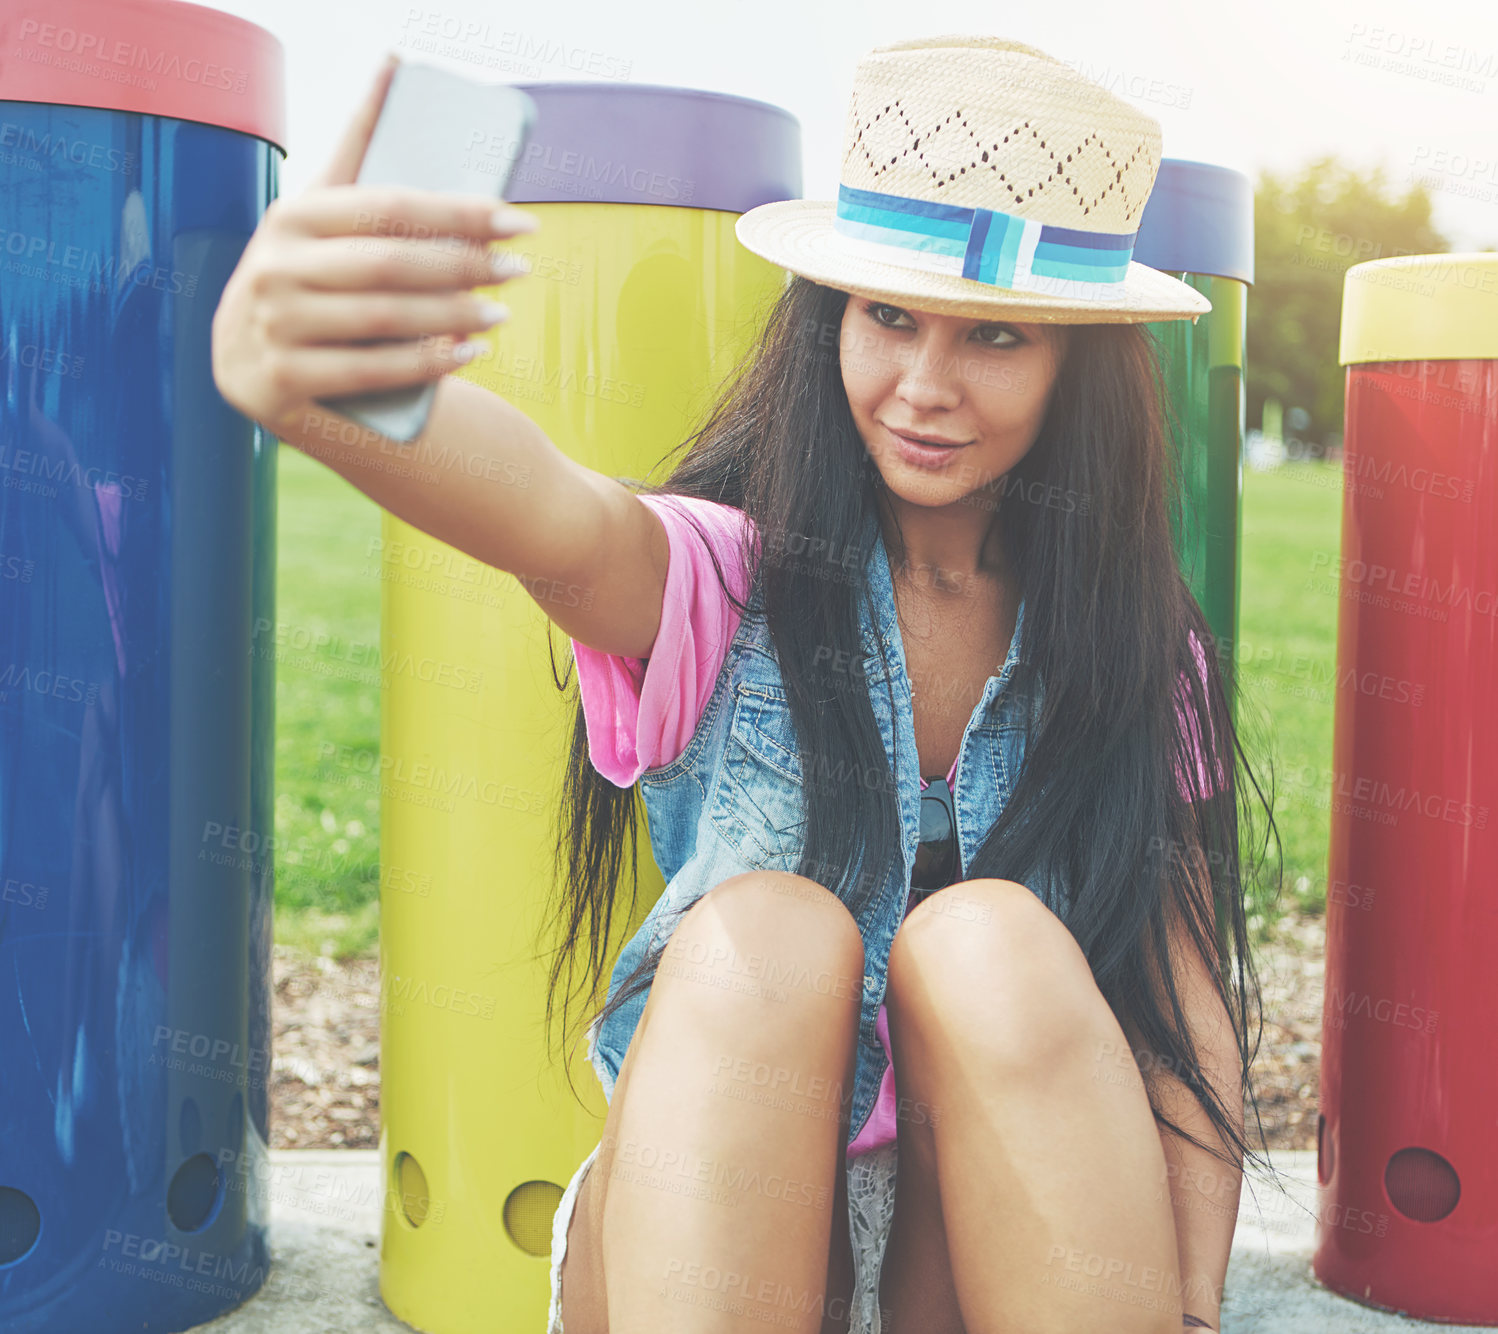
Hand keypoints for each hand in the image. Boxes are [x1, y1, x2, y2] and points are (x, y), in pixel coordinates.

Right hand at [210, 52, 538, 434]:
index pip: (388, 207)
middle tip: (518, 268)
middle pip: (390, 263)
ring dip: (454, 316)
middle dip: (464, 266)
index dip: (460, 213)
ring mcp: (272, 328)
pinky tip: (468, 353)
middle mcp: (274, 268)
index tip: (518, 220)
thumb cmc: (310, 278)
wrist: (250, 366)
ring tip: (501, 313)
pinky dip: (426, 362)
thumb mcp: (323, 216)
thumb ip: (357, 149)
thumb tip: (394, 62)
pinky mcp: (282, 382)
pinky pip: (370, 372)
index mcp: (291, 217)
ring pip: (384, 318)